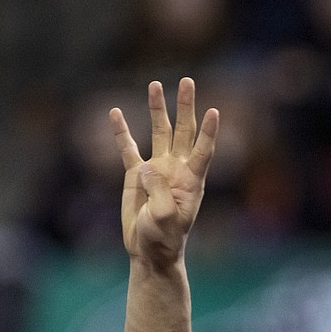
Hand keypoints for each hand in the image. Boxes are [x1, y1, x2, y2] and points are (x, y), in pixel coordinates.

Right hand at [110, 78, 218, 262]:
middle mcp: (177, 169)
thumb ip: (158, 191)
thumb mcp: (164, 218)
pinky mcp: (136, 174)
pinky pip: (128, 148)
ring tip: (155, 84)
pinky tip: (116, 113)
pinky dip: (122, 131)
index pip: (203, 150)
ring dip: (158, 109)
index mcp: (191, 180)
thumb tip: (146, 166)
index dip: (209, 132)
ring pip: (159, 132)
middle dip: (185, 106)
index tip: (214, 111)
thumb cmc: (164, 238)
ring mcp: (157, 169)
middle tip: (187, 81)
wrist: (149, 250)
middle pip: (183, 131)